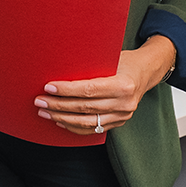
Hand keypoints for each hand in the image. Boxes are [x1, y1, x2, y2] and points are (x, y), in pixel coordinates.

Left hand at [34, 35, 176, 134]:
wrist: (146, 72)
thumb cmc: (124, 60)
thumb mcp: (109, 57)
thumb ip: (89, 65)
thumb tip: (57, 65)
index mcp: (123, 85)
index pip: (88, 90)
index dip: (66, 90)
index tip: (48, 88)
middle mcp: (124, 103)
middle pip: (85, 108)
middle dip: (58, 105)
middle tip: (39, 101)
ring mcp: (123, 116)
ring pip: (87, 122)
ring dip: (62, 118)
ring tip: (44, 112)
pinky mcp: (119, 122)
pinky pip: (93, 129)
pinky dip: (74, 127)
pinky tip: (60, 121)